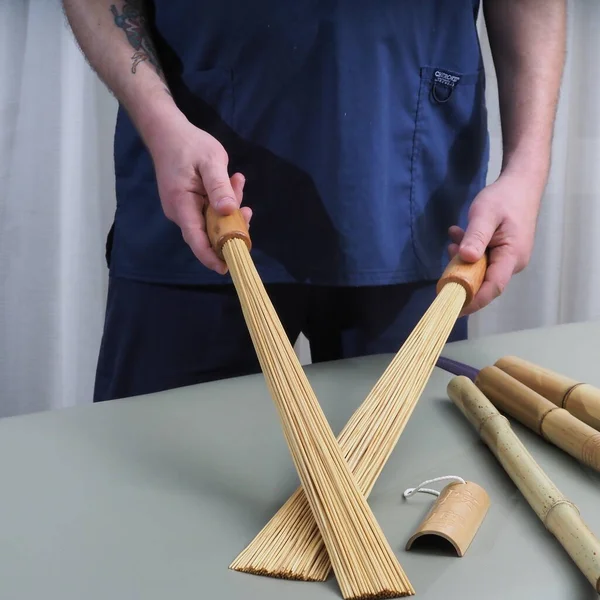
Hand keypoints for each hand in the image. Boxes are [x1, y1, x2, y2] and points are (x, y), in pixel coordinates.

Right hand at [147, 115, 251, 273]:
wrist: (166, 131)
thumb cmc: (188, 144)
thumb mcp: (210, 160)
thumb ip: (219, 186)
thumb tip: (228, 212)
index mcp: (182, 205)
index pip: (196, 239)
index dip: (211, 256)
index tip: (227, 267)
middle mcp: (180, 213)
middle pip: (210, 232)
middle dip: (231, 223)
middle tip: (244, 201)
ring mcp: (184, 210)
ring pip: (213, 221)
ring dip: (230, 207)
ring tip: (237, 180)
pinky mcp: (189, 204)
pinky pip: (210, 211)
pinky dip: (223, 201)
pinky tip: (232, 182)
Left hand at [448, 173, 540, 315]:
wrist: (521, 183)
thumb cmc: (505, 197)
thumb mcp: (485, 214)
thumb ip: (476, 236)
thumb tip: (466, 259)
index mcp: (512, 257)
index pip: (492, 288)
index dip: (473, 301)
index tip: (452, 309)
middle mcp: (512, 262)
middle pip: (483, 282)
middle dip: (461, 275)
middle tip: (446, 258)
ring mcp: (507, 258)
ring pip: (479, 269)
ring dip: (461, 258)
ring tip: (453, 238)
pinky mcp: (501, 251)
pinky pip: (480, 259)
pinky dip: (467, 250)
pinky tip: (457, 234)